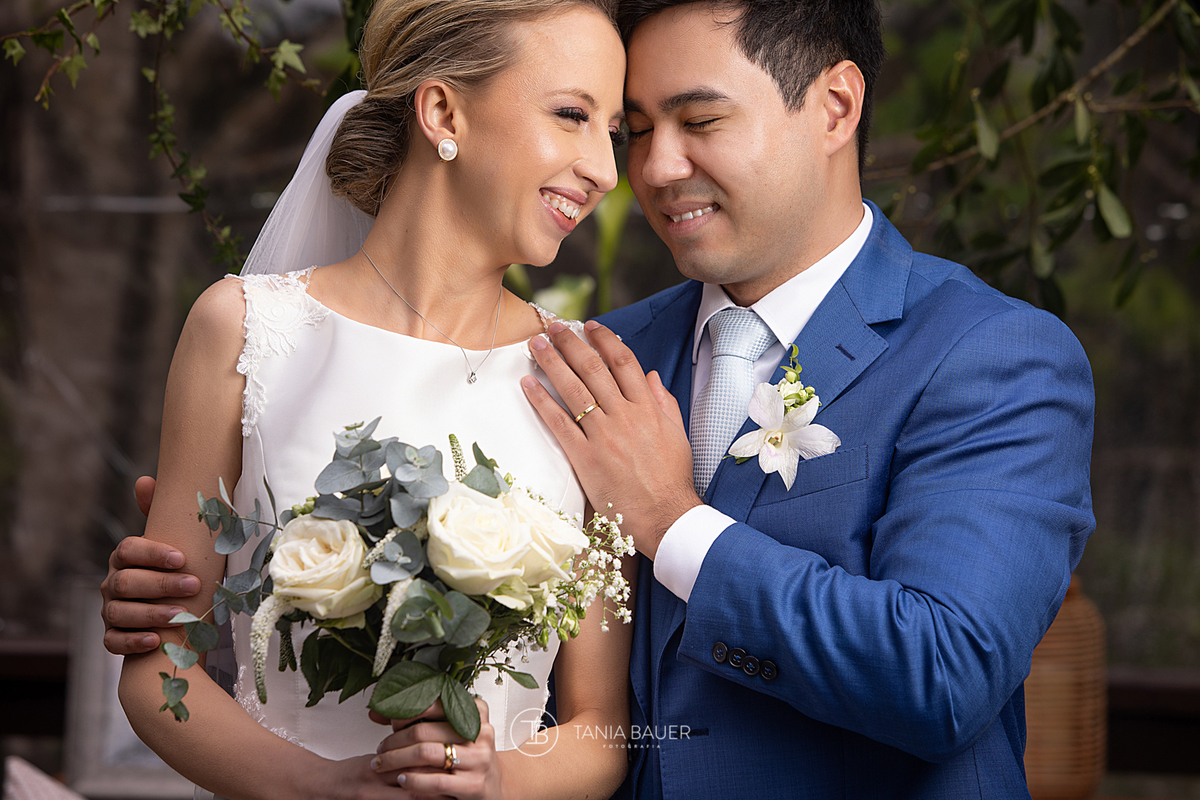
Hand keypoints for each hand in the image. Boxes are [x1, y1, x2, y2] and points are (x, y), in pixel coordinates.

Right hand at [100, 475, 201, 654]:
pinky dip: (132, 642)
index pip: (128, 550)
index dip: (153, 553)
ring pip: (119, 612)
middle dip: (161, 584)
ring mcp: (111, 611)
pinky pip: (113, 642)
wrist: (180, 614)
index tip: (182, 558)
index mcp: (126, 558)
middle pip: (127, 582)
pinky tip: (154, 641)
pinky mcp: (113, 638)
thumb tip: (142, 480)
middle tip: (194, 585)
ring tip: (181, 617)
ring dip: (151, 614)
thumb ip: (166, 516)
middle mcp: (113, 583)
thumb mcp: (180, 544)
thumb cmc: (181, 572)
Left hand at [371, 699, 501, 799]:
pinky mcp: (474, 784)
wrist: (494, 788)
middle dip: (394, 741)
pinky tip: (402, 779)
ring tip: (383, 764)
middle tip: (380, 750)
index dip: (404, 712)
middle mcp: (480, 732)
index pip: (432, 703)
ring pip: (426, 753)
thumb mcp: (450, 733)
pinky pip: (436, 781)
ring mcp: (479, 758)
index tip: (389, 722)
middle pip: (423, 730)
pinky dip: (413, 780)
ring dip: (397, 759)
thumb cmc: (467, 756)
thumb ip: (419, 719)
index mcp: (475, 711)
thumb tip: (376, 712)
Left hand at [522, 320, 701, 558]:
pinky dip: (541, 401)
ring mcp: (603, 435)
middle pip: (593, 369)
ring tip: (535, 345)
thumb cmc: (671, 478)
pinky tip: (527, 384)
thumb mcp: (676, 434)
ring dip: (551, 363)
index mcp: (647, 408)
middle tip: (553, 327)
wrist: (664, 515)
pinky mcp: (585, 457)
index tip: (591, 327)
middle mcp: (624, 416)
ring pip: (573, 389)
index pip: (623, 362)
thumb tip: (651, 376)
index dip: (605, 340)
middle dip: (570, 343)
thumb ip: (664, 402)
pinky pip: (559, 423)